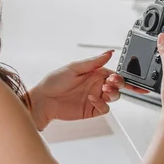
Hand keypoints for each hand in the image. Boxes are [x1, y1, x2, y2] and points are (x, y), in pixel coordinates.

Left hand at [28, 51, 147, 129]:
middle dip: (119, 84)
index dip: (119, 75)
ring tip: (104, 89)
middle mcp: (96, 85)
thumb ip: (93, 62)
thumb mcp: (74, 67)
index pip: (114, 73)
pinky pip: (104, 109)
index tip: (116, 76)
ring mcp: (95, 98)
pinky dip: (102, 104)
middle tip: (112, 82)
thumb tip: (109, 53)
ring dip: (113, 93)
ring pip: (114, 97)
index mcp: (94, 73)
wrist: (43, 100)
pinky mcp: (91, 110)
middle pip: (117, 86)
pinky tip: (93, 99)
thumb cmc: (54, 81)